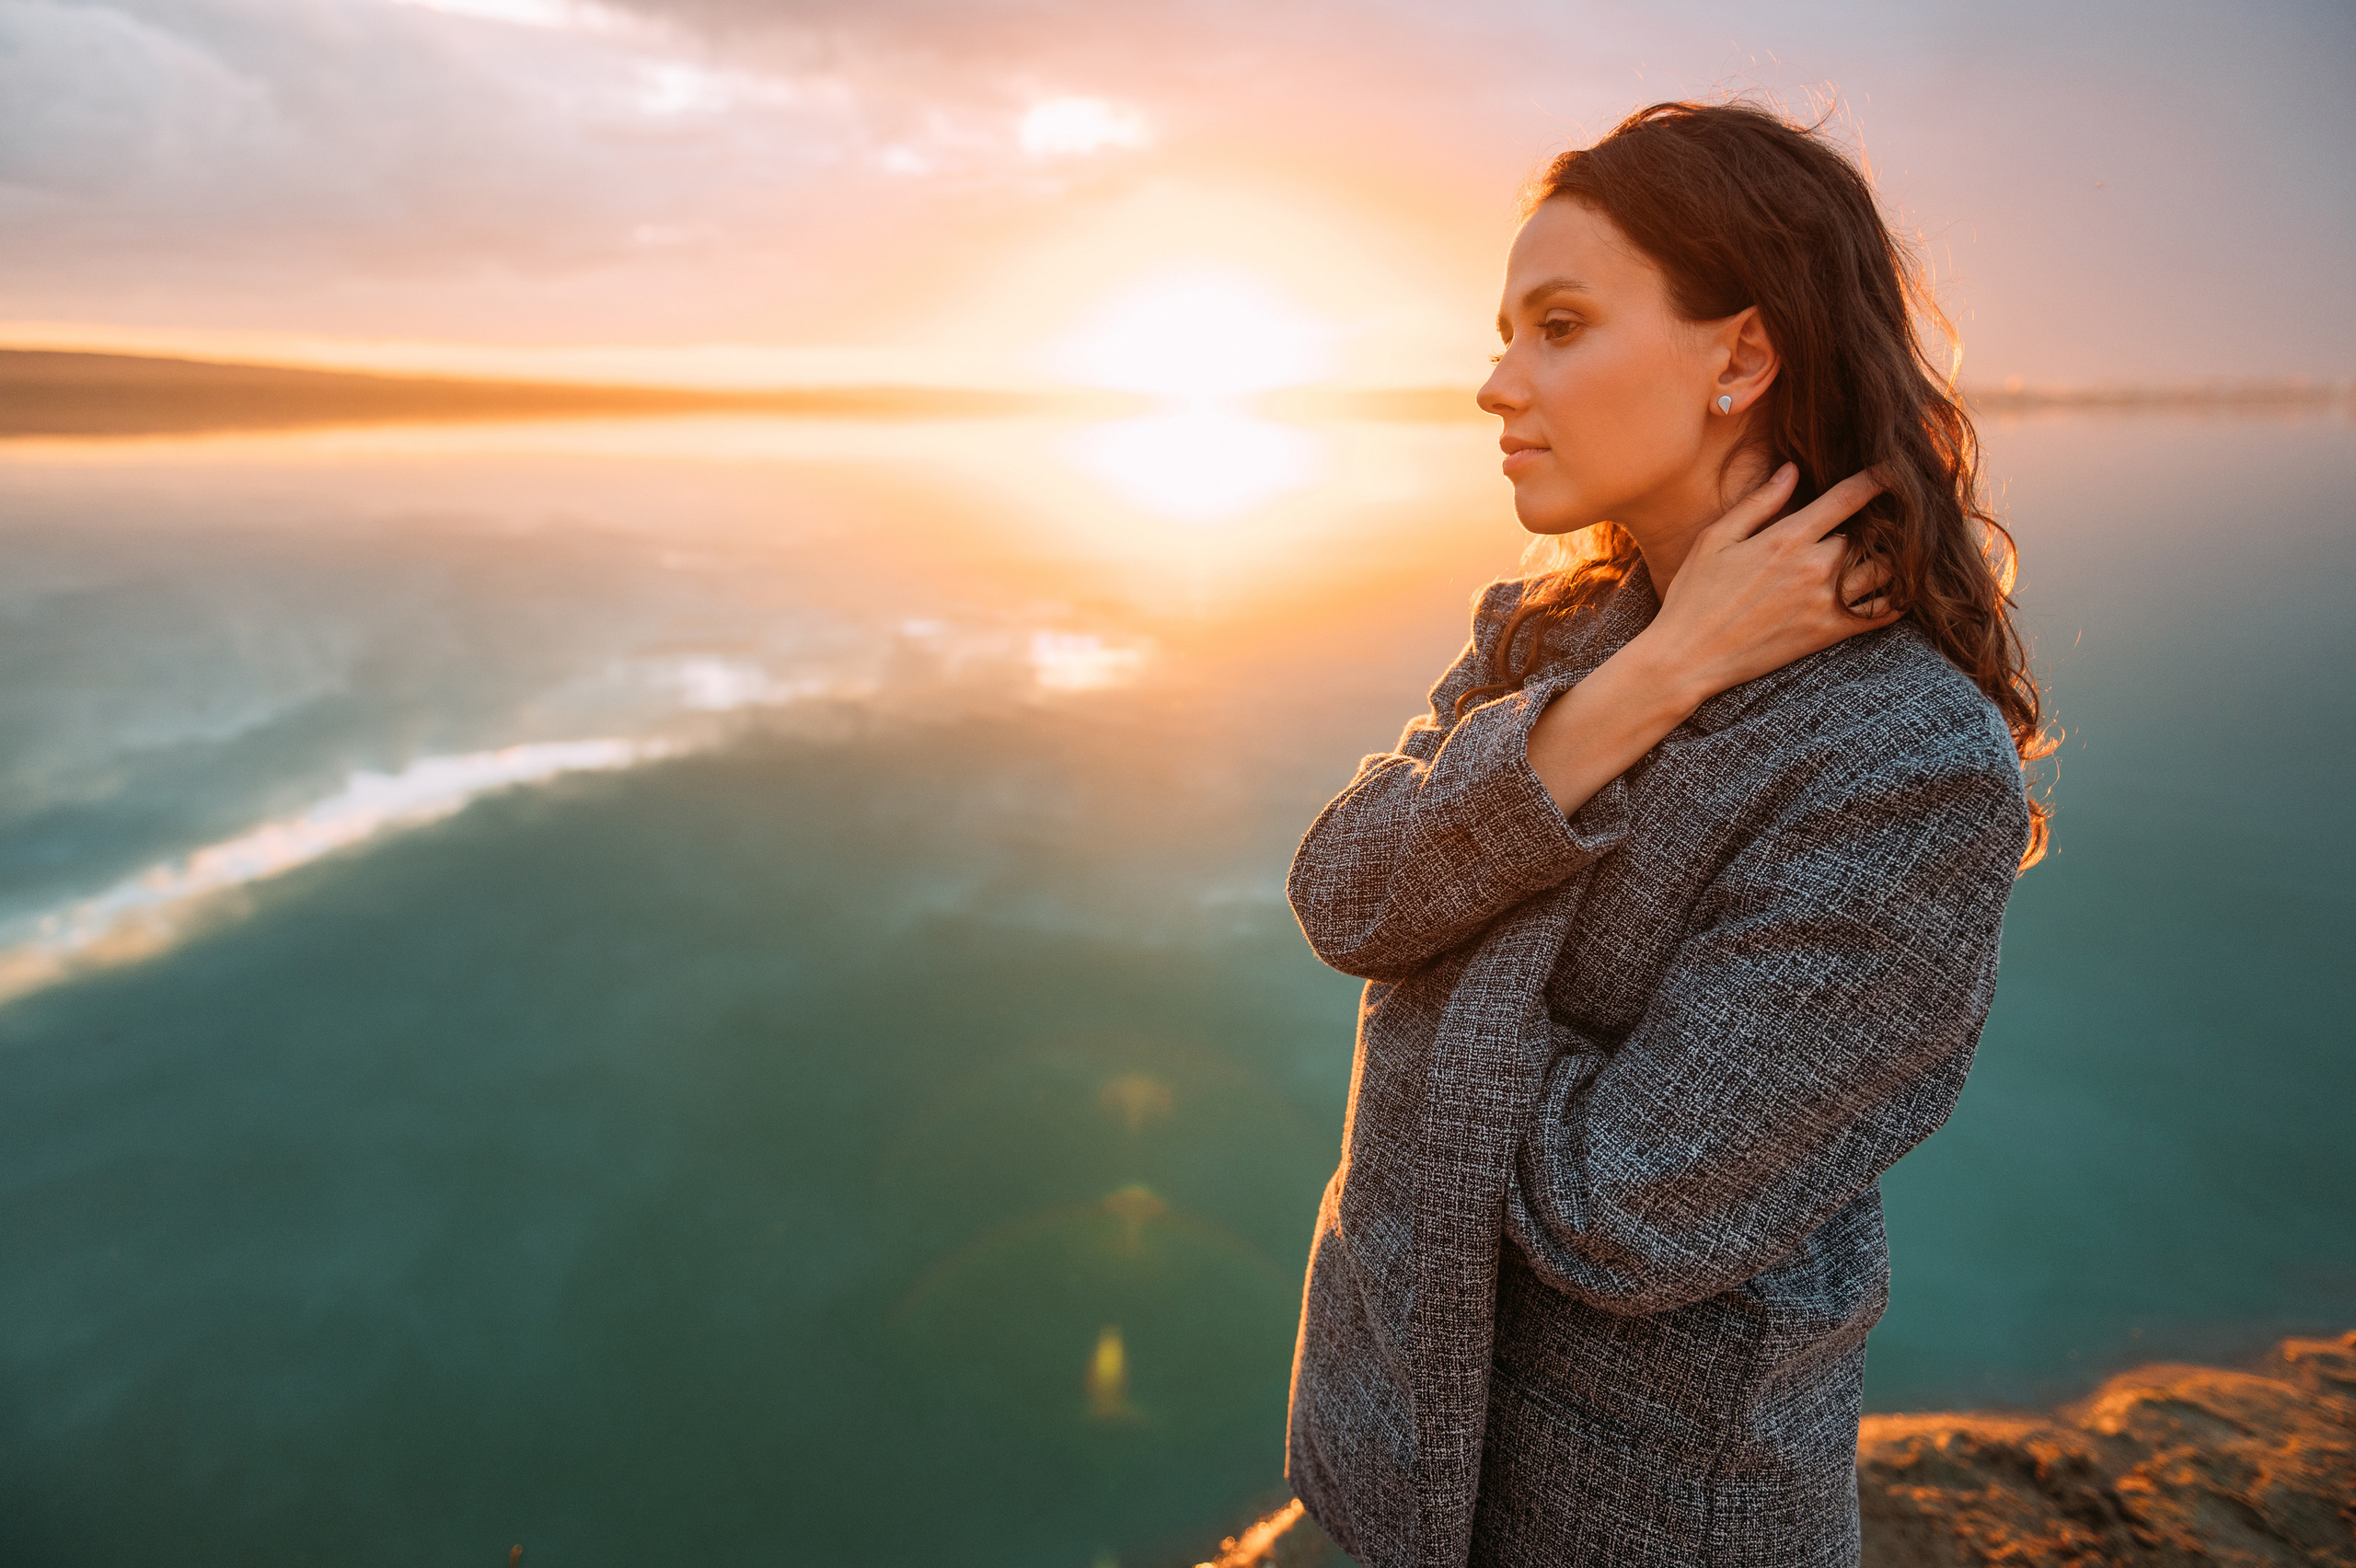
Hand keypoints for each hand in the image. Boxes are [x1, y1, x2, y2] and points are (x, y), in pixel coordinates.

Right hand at [1632, 464, 1899, 710]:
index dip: (1876, 479)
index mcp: (1787, 538)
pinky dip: (1897, 599)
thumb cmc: (1694, 595)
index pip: (1847, 497)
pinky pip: (1880, 613)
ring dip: (1894, 556)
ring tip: (1896, 548)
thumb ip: (1759, 503)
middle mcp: (1814, 567)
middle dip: (1883, 520)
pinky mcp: (1828, 633)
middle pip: (1871, 532)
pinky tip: (1899, 591)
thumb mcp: (1716, 539)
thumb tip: (1792, 469)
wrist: (1688, 658)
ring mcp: (1825, 602)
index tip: (1892, 470)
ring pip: (1884, 570)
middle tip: (1891, 514)